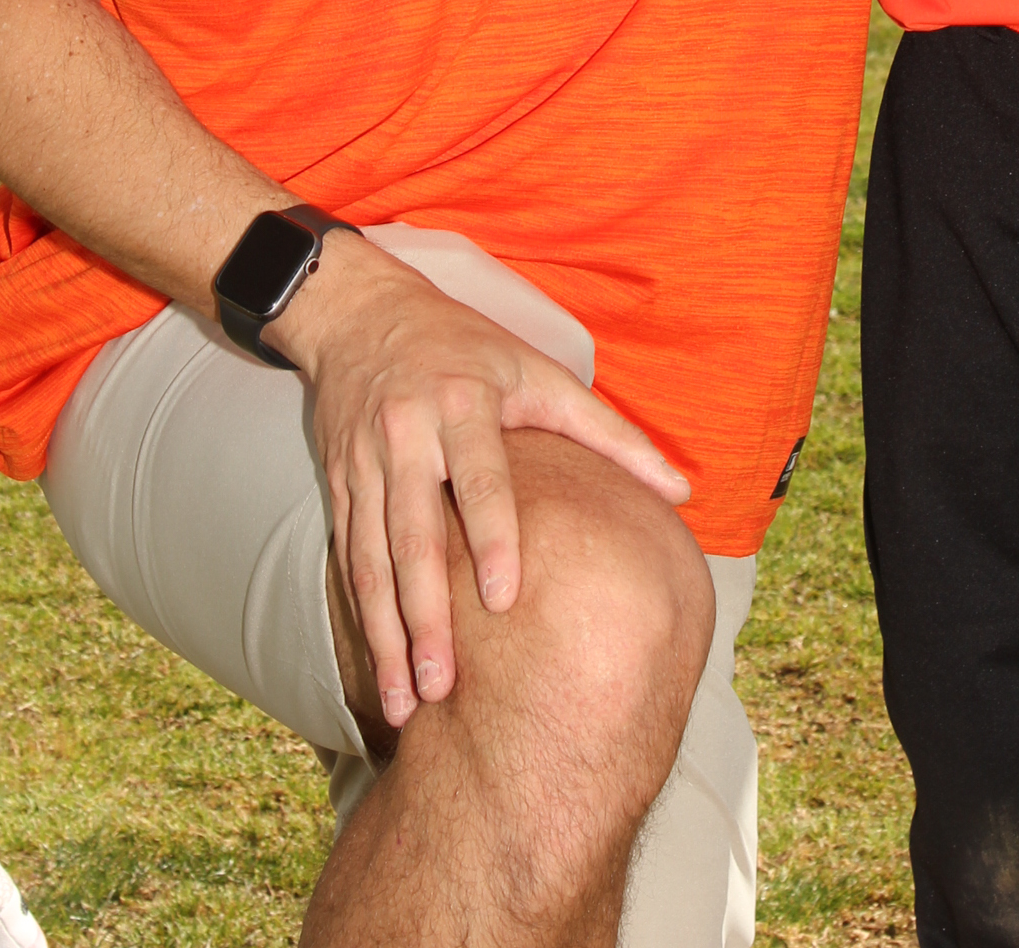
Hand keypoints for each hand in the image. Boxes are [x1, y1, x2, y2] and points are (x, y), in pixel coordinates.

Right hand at [267, 232, 688, 725]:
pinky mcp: (338, 482)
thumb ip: (607, 432)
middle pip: (415, 535)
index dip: (492, 537)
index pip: (480, 478)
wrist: (362, 312)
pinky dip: (361, 616)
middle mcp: (408, 434)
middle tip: (443, 689)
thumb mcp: (538, 371)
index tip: (504, 599)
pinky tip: (378, 666)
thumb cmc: (468, 347)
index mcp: (463, 402)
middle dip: (426, 616)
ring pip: (372, 560)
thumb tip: (680, 490)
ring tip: (405, 706)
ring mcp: (366, 462)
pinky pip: (348, 558)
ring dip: (387, 636)